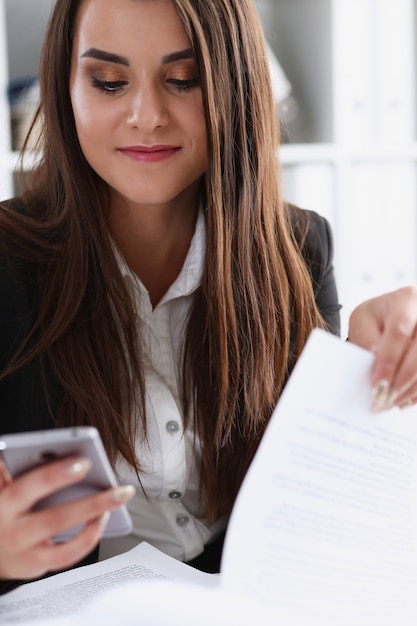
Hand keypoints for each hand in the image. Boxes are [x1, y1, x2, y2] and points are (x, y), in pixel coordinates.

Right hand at [0, 456, 134, 580]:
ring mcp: (24, 548)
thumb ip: (16, 467)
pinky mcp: (37, 563)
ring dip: (93, 512)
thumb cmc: (7, 508)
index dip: (55, 474)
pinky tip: (104, 517)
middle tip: (111, 484)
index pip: (27, 486)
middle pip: (51, 517)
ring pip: (62, 533)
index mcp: (3, 500)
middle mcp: (11, 527)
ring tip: (118, 495)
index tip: (82, 459)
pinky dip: (89, 536)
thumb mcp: (4, 485)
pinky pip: (66, 554)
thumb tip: (44, 448)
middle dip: (86, 501)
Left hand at [347, 286, 416, 412]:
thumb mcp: (362, 321)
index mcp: (407, 299)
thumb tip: (376, 358)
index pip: (399, 331)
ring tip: (392, 402)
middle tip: (385, 399)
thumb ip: (368, 338)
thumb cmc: (376, 318)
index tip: (377, 384)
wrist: (391, 317)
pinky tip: (406, 399)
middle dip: (401, 379)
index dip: (389, 360)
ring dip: (411, 388)